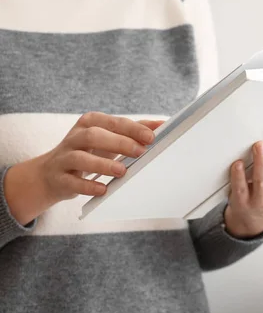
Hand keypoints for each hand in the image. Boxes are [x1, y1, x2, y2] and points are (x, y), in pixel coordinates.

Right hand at [4, 112, 163, 224]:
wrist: (50, 173)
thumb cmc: (88, 152)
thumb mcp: (108, 137)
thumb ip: (133, 131)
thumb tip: (162, 124)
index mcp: (90, 123)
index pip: (113, 123)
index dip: (132, 129)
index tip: (151, 137)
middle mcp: (75, 137)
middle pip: (94, 136)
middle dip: (119, 143)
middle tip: (140, 152)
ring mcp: (64, 158)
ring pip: (79, 158)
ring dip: (102, 165)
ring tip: (122, 171)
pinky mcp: (59, 178)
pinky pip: (71, 181)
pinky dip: (87, 186)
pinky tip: (102, 189)